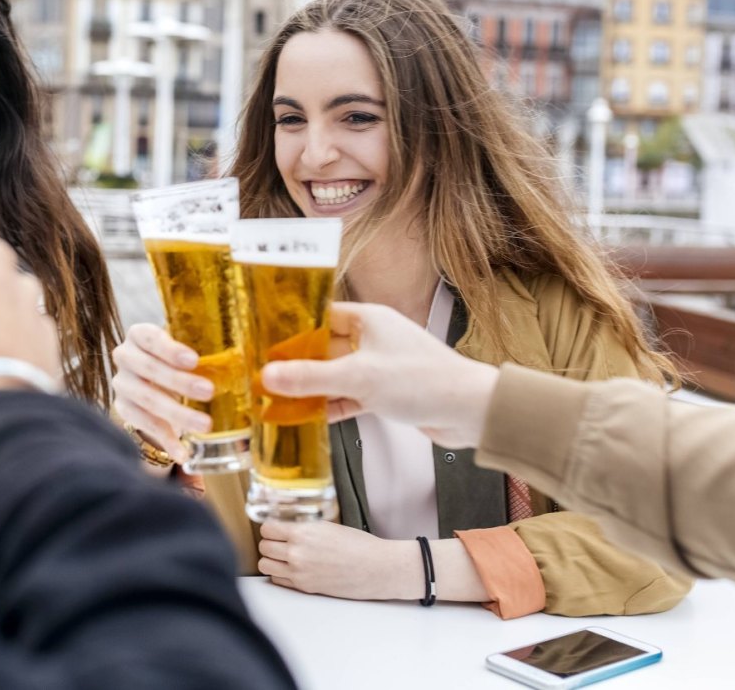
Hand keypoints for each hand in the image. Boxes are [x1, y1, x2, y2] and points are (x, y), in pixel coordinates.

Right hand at [111, 323, 213, 462]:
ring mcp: (122, 383)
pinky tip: (183, 452)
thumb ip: (204, 351)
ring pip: (148, 399)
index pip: (149, 337)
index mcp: (140, 335)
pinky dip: (166, 440)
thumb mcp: (183, 350)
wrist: (149, 381)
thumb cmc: (173, 360)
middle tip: (209, 391)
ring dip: (178, 413)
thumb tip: (246, 364)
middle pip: (150, 369)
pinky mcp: (123, 408)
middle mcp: (125, 356)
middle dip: (180, 382)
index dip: (170, 349)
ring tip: (205, 425)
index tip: (194, 360)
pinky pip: (145, 425)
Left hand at [257, 520, 406, 599]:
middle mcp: (297, 553)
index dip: (270, 527)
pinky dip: (280, 574)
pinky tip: (292, 569)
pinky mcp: (305, 587)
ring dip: (271, 559)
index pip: (267, 528)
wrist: (376, 568)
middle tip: (279, 542)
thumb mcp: (328, 526)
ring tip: (283, 556)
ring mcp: (299, 572)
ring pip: (265, 565)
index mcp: (302, 533)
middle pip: (263, 547)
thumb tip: (286, 527)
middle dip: (270, 543)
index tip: (275, 528)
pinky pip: (278, 580)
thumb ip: (304, 527)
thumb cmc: (358, 545)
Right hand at [259, 302, 499, 448]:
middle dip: (297, 364)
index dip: (292, 328)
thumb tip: (268, 375)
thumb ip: (312, 377)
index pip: (321, 316)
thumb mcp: (359, 377)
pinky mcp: (386, 392)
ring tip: (278, 400)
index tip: (264, 342)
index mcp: (369, 319)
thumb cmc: (423, 381)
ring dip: (312, 389)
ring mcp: (380, 366)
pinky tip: (309, 418)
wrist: (470, 411)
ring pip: (336, 375)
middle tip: (263, 376)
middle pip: (325, 348)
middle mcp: (374, 338)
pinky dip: (332, 406)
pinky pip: (350, 396)